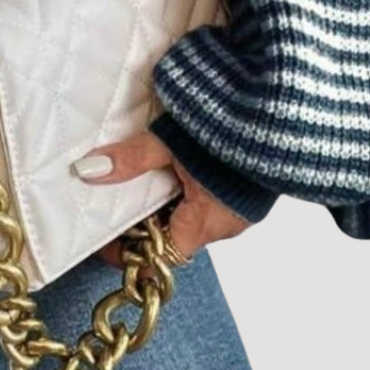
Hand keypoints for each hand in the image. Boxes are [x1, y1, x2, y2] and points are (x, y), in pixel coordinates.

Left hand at [78, 126, 252, 269]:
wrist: (278, 111)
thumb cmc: (230, 131)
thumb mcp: (170, 143)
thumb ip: (131, 159)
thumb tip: (90, 169)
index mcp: (206, 225)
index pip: (161, 257)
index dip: (131, 252)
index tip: (106, 237)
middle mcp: (225, 224)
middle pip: (172, 234)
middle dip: (142, 219)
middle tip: (112, 196)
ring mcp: (238, 207)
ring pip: (189, 214)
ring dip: (164, 199)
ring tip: (137, 175)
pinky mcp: (245, 188)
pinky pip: (207, 197)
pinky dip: (185, 186)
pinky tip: (171, 162)